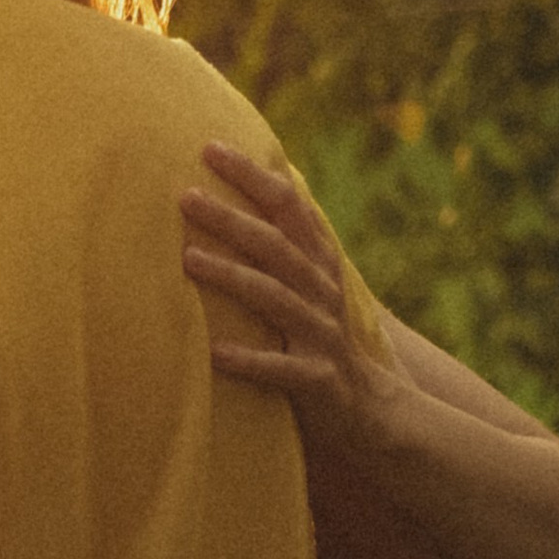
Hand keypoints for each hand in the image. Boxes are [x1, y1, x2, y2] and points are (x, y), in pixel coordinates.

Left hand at [179, 142, 395, 450]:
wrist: (373, 411)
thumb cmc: (322, 341)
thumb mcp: (310, 286)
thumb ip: (283, 246)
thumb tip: (248, 190)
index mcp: (319, 265)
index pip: (289, 206)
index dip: (254, 175)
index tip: (210, 147)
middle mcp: (322, 292)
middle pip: (275, 246)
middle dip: (231, 218)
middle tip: (184, 196)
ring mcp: (322, 335)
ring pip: (275, 298)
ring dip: (231, 276)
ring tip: (187, 260)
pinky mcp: (318, 380)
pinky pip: (281, 369)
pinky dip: (249, 360)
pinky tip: (214, 353)